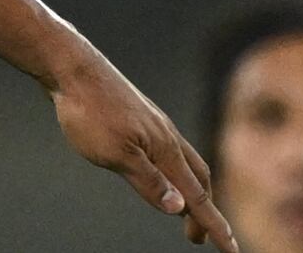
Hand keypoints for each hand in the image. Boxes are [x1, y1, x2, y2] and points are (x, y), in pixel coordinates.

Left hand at [48, 49, 238, 251]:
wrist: (70, 67)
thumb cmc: (89, 110)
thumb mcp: (116, 154)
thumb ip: (148, 182)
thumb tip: (179, 208)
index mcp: (166, 149)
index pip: (198, 197)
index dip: (215, 226)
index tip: (232, 251)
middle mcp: (166, 136)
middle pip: (198, 179)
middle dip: (203, 210)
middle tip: (196, 238)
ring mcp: (152, 123)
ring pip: (183, 161)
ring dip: (189, 188)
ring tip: (180, 208)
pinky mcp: (136, 116)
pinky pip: (165, 149)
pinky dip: (171, 169)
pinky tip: (154, 169)